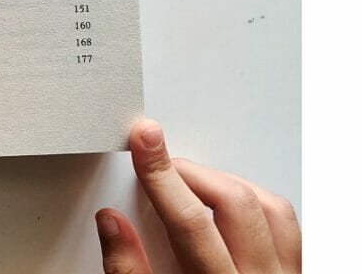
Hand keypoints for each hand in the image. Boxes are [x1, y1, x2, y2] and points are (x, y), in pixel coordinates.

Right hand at [95, 119, 299, 272]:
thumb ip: (129, 270)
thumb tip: (111, 222)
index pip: (190, 219)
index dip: (160, 172)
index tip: (144, 138)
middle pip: (235, 202)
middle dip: (190, 172)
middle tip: (157, 166)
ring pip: (271, 207)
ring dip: (228, 184)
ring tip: (192, 184)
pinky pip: (286, 225)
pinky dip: (257, 203)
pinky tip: (228, 203)